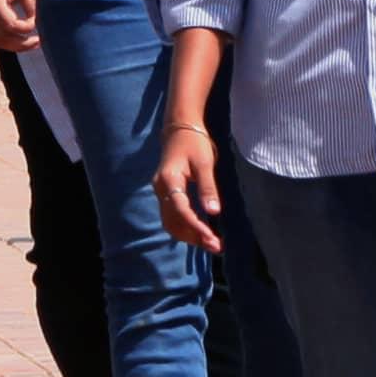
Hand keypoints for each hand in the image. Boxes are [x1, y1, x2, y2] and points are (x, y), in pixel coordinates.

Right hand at [153, 118, 222, 255]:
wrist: (180, 129)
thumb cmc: (194, 143)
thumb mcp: (205, 163)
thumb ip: (208, 188)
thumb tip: (214, 213)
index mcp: (168, 180)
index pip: (180, 210)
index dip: (196, 227)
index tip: (212, 239)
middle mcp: (160, 188)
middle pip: (172, 221)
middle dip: (193, 236)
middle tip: (216, 247)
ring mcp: (161, 191)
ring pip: (171, 222)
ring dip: (189, 235)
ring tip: (211, 243)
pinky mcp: (166, 193)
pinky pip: (173, 216)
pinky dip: (186, 227)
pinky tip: (201, 231)